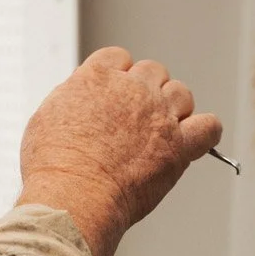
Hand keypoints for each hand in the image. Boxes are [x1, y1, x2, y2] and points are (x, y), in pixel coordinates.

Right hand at [16, 48, 222, 255]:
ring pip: (180, 93)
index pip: (119, 58)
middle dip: (145, 91)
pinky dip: (206, 130)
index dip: (117, 77)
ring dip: (173, 108)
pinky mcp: (178, 147)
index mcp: (98, 76)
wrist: (74, 197)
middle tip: (134, 121)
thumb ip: (70, 100)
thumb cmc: (52, 168)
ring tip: (160, 133)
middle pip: (152, 71)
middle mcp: (132, 88)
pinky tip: (196, 139)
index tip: (113, 98)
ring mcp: (158, 115)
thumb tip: (79, 96)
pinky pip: (209, 127)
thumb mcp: (46, 118)